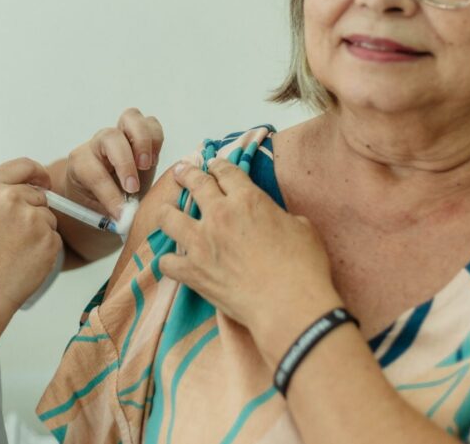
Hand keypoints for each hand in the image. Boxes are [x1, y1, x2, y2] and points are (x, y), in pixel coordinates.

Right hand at [0, 158, 60, 314]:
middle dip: (32, 211)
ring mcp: (33, 219)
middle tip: (15, 236)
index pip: (23, 165)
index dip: (36, 173)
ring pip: (47, 218)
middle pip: (38, 195)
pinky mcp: (48, 241)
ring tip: (13, 252)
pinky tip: (23, 262)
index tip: (43, 180)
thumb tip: (13, 188)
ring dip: (38, 232)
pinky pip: (53, 239)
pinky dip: (43, 250)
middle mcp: (12, 199)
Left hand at [64, 107, 162, 217]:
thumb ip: (111, 213)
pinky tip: (153, 160)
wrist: (100, 192)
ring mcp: (119, 135)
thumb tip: (128, 218)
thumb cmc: (97, 203)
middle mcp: (98, 145)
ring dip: (143, 141)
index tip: (121, 214)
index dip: (109, 194)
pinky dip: (156, 139)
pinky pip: (150, 123)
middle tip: (133, 187)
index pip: (93, 172)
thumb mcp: (97, 213)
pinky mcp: (138, 134)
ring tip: (147, 165)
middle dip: (124, 162)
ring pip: (131, 118)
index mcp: (80, 164)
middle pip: (110, 137)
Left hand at [156, 158, 340, 337]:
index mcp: (248, 199)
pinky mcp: (192, 272)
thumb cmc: (303, 268)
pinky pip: (166, 262)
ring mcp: (201, 243)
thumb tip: (274, 220)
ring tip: (166, 212)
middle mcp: (219, 215)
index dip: (218, 165)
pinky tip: (173, 262)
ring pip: (168, 217)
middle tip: (181, 172)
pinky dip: (169, 261)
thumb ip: (279, 216)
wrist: (289, 305)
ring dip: (167, 212)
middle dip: (186, 173)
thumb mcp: (302, 228)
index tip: (213, 165)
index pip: (226, 172)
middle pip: (195, 183)